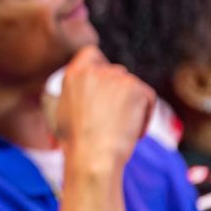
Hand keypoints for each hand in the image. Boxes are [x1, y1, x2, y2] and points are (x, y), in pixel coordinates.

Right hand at [53, 46, 154, 169]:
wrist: (93, 156)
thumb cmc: (76, 142)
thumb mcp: (62, 110)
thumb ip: (75, 93)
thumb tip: (86, 92)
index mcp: (74, 74)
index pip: (91, 54)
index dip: (100, 66)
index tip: (105, 83)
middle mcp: (96, 70)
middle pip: (117, 73)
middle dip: (119, 93)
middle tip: (116, 119)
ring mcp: (117, 77)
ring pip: (133, 87)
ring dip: (132, 106)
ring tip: (123, 131)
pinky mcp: (137, 89)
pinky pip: (148, 98)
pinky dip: (145, 116)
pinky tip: (134, 134)